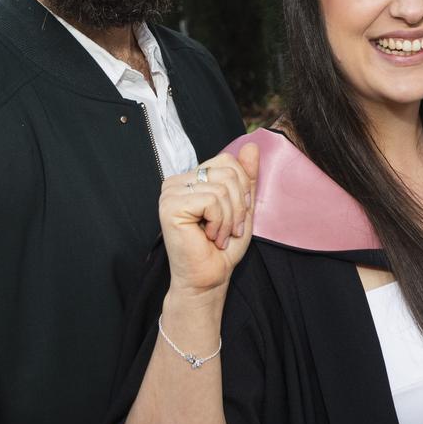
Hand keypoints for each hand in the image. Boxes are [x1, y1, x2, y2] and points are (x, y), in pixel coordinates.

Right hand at [158, 143, 259, 297]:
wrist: (209, 278)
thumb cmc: (222, 247)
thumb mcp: (242, 206)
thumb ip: (246, 177)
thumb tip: (252, 145)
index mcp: (191, 178)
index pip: (227, 160)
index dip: (242, 188)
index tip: (237, 215)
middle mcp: (176, 181)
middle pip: (227, 171)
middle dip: (238, 204)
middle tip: (230, 229)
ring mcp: (170, 193)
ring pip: (221, 187)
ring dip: (230, 218)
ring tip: (219, 235)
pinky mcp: (170, 206)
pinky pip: (211, 200)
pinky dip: (219, 222)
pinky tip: (209, 237)